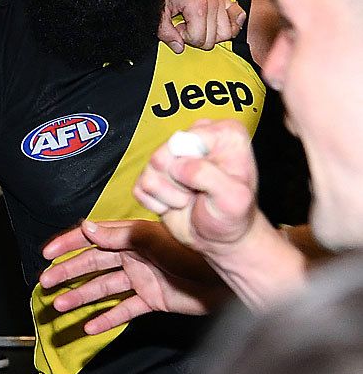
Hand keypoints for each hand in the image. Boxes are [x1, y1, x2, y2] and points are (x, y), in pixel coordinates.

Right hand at [39, 219, 228, 333]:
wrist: (225, 280)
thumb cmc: (192, 252)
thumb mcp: (151, 240)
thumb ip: (117, 236)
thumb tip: (86, 228)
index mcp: (130, 237)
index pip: (92, 238)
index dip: (67, 244)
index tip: (47, 254)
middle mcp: (133, 256)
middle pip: (92, 264)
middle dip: (67, 273)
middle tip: (45, 283)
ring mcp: (141, 279)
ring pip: (104, 288)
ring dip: (81, 297)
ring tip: (60, 307)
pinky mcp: (152, 300)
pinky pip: (124, 310)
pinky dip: (107, 318)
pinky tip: (90, 327)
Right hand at [133, 119, 266, 255]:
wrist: (220, 239)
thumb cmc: (233, 217)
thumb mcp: (234, 199)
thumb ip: (209, 176)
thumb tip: (178, 166)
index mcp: (223, 134)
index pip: (187, 139)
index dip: (192, 166)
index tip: (211, 183)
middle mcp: (195, 137)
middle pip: (162, 155)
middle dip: (178, 183)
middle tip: (198, 193)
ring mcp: (171, 154)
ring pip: (149, 171)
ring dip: (169, 195)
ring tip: (189, 199)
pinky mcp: (151, 174)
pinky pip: (139, 187)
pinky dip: (157, 203)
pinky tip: (176, 203)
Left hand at [158, 0, 243, 51]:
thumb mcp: (159, 11)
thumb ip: (166, 32)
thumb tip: (179, 48)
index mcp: (197, 7)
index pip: (200, 39)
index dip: (185, 38)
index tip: (177, 27)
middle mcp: (213, 4)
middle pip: (214, 39)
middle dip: (197, 37)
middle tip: (184, 25)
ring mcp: (221, 0)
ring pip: (228, 32)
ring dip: (212, 33)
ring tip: (196, 23)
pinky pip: (239, 16)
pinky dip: (232, 23)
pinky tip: (216, 22)